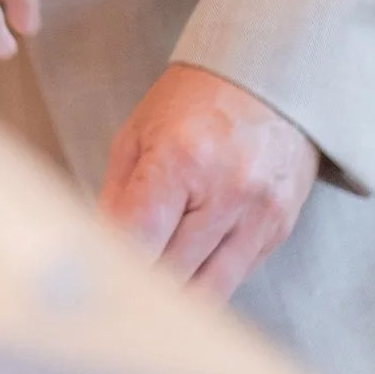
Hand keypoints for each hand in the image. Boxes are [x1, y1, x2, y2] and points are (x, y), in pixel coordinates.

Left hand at [100, 66, 317, 301]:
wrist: (267, 78)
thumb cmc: (194, 101)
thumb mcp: (138, 133)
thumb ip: (117, 195)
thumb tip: (98, 247)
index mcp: (181, 160)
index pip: (139, 239)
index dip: (112, 264)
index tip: (95, 273)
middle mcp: (226, 193)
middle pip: (172, 271)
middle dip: (139, 283)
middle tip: (115, 287)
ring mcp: (259, 216)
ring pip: (208, 290)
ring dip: (175, 294)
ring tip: (149, 290)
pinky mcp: (279, 230)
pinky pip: (236, 277)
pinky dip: (206, 279)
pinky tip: (187, 268)